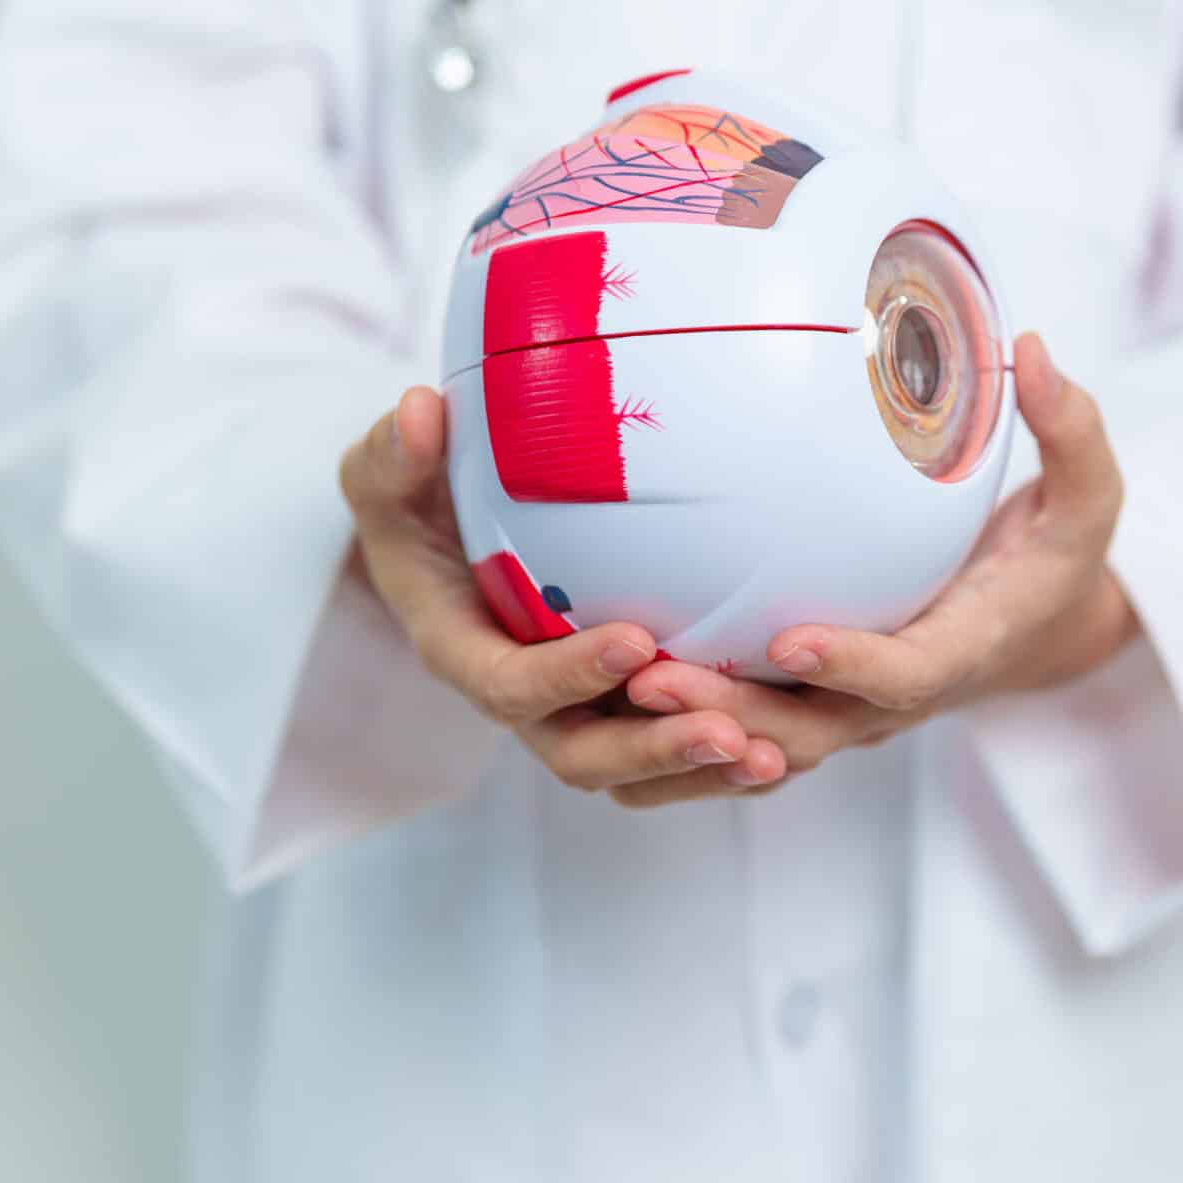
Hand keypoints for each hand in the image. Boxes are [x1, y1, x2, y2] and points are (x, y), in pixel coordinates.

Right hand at [338, 386, 785, 800]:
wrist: (443, 539)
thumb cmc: (417, 499)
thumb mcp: (389, 472)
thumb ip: (396, 453)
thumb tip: (421, 409)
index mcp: (464, 652)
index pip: (510, 688)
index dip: (569, 675)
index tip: (636, 640)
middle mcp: (525, 699)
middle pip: (584, 756)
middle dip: (655, 751)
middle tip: (729, 731)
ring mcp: (577, 712)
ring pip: (639, 771)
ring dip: (704, 772)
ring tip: (775, 755)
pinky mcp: (623, 709)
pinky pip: (674, 757)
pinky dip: (726, 761)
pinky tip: (794, 740)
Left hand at [620, 333, 1139, 800]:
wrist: (1036, 632)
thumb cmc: (1056, 559)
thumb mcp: (1089, 501)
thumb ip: (1072, 431)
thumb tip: (1036, 350)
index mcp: (964, 649)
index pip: (906, 675)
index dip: (852, 667)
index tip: (791, 638)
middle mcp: (897, 696)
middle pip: (810, 731)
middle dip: (734, 717)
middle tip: (657, 684)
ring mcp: (849, 711)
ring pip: (763, 743)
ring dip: (691, 733)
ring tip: (613, 691)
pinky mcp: (812, 705)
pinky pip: (744, 734)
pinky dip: (682, 737)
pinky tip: (604, 696)